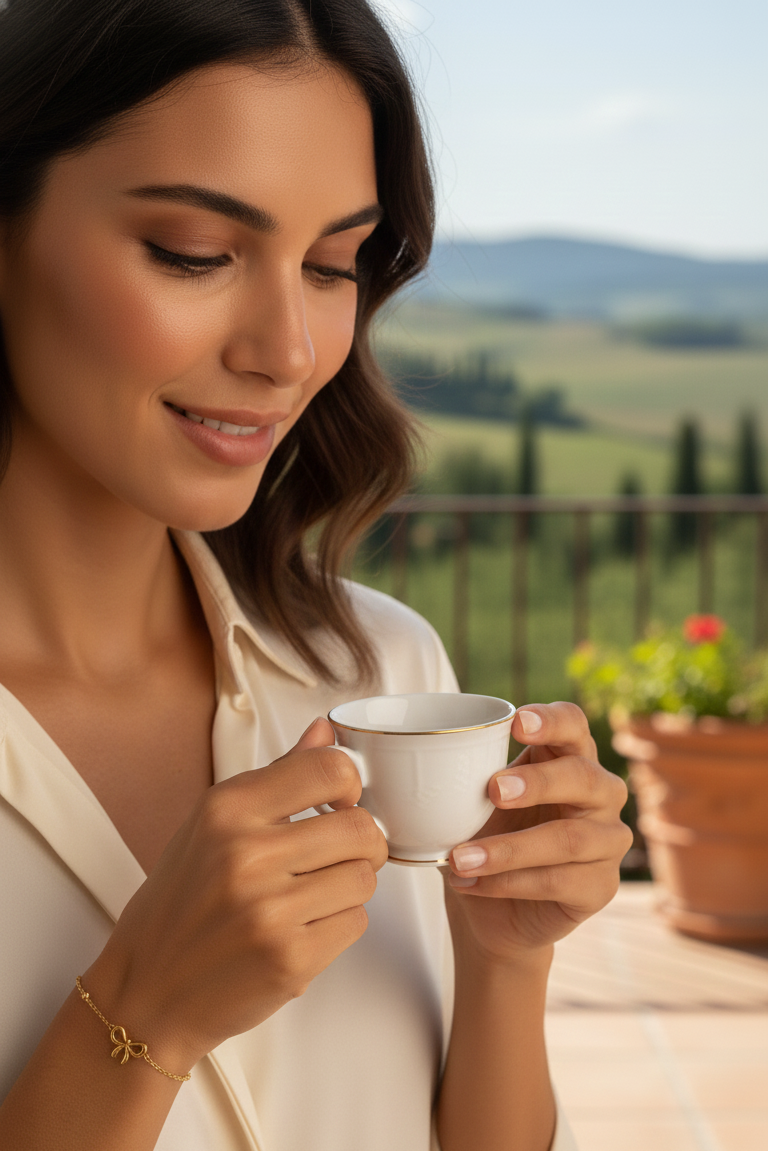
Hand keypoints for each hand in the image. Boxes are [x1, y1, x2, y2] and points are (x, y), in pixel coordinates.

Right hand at [85, 718, 386, 1068]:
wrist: (146, 994)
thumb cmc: (179, 906)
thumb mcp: (213, 825)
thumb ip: (278, 776)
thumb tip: (325, 730)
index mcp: (227, 809)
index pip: (330, 768)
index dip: (352, 784)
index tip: (344, 801)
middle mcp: (246, 854)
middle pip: (361, 827)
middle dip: (362, 842)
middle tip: (338, 855)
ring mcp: (269, 910)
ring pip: (365, 877)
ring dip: (350, 887)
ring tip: (311, 896)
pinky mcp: (290, 959)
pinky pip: (356, 923)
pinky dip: (339, 925)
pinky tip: (302, 928)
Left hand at [443, 702, 631, 963]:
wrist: (494, 912)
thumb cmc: (488, 838)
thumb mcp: (474, 801)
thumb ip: (467, 774)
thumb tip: (425, 756)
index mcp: (568, 756)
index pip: (574, 724)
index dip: (552, 720)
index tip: (517, 723)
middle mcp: (600, 793)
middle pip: (583, 776)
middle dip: (537, 782)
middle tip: (493, 790)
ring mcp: (608, 841)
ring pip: (570, 838)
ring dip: (508, 849)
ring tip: (460, 858)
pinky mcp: (602, 886)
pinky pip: (559, 881)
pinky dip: (510, 882)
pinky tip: (474, 883)